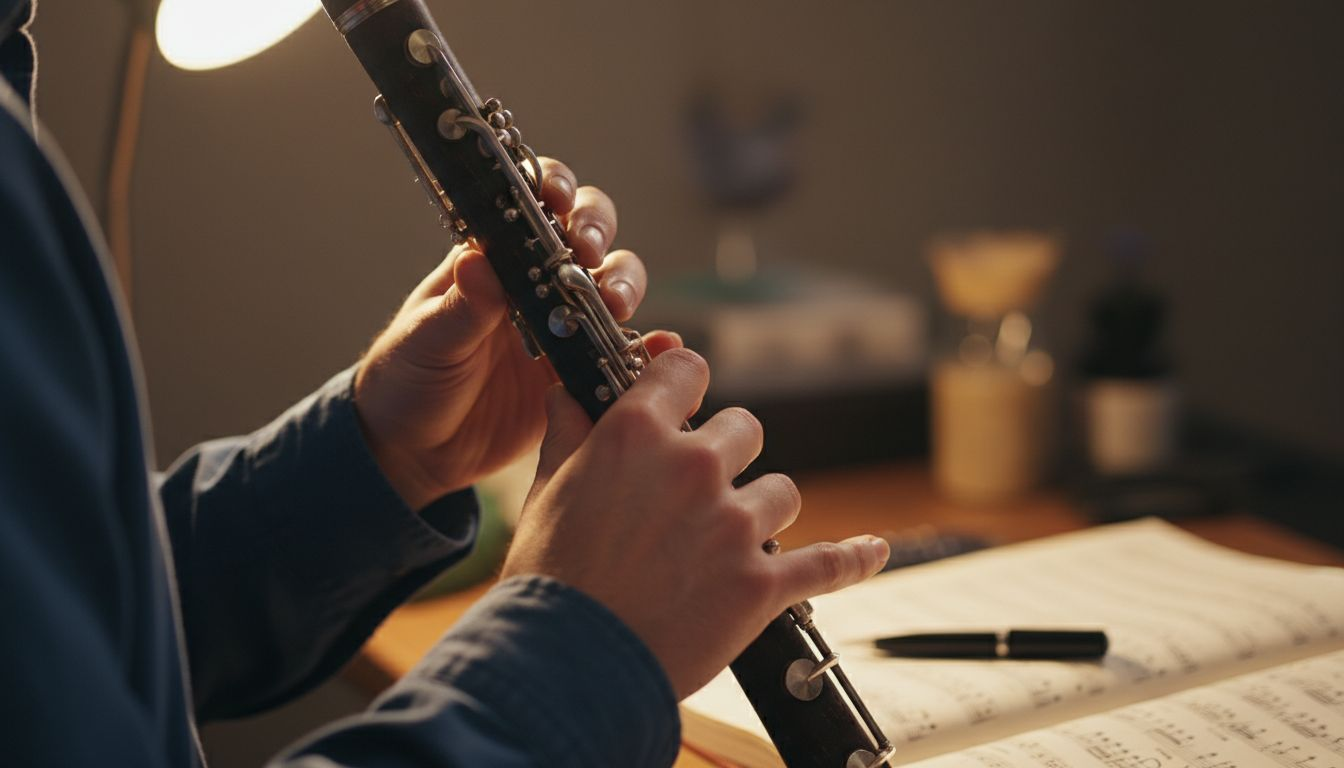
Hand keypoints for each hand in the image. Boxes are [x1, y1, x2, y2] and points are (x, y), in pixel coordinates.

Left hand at [354, 158, 676, 509]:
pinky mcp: (581, 370)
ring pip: (614, 284)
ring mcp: (565, 324)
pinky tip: (661, 349)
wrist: (416, 451)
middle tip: (588, 253)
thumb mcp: (425, 341)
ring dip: (624, 284)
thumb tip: (477, 261)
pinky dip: (649, 347)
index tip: (558, 200)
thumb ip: (459, 307)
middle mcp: (536, 282)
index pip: (532, 204)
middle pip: (588, 232)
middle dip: (597, 230)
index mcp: (493, 259)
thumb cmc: (407, 380)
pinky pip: (625, 351)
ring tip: (616, 307)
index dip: (554, 188)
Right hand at [502, 349, 890, 697]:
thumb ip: (569, 435)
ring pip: (781, 491)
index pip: (686, 370)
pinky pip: (828, 562)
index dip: (684, 381)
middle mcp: (694, 468)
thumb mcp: (547, 494)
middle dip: (726, 453)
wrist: (568, 666)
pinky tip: (874, 550)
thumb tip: (565, 394)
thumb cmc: (550, 579)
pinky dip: (855, 557)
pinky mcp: (762, 583)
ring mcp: (734, 525)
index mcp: (637, 435)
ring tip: (730, 543)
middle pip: (744, 428)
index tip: (684, 396)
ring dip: (761, 511)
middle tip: (700, 489)